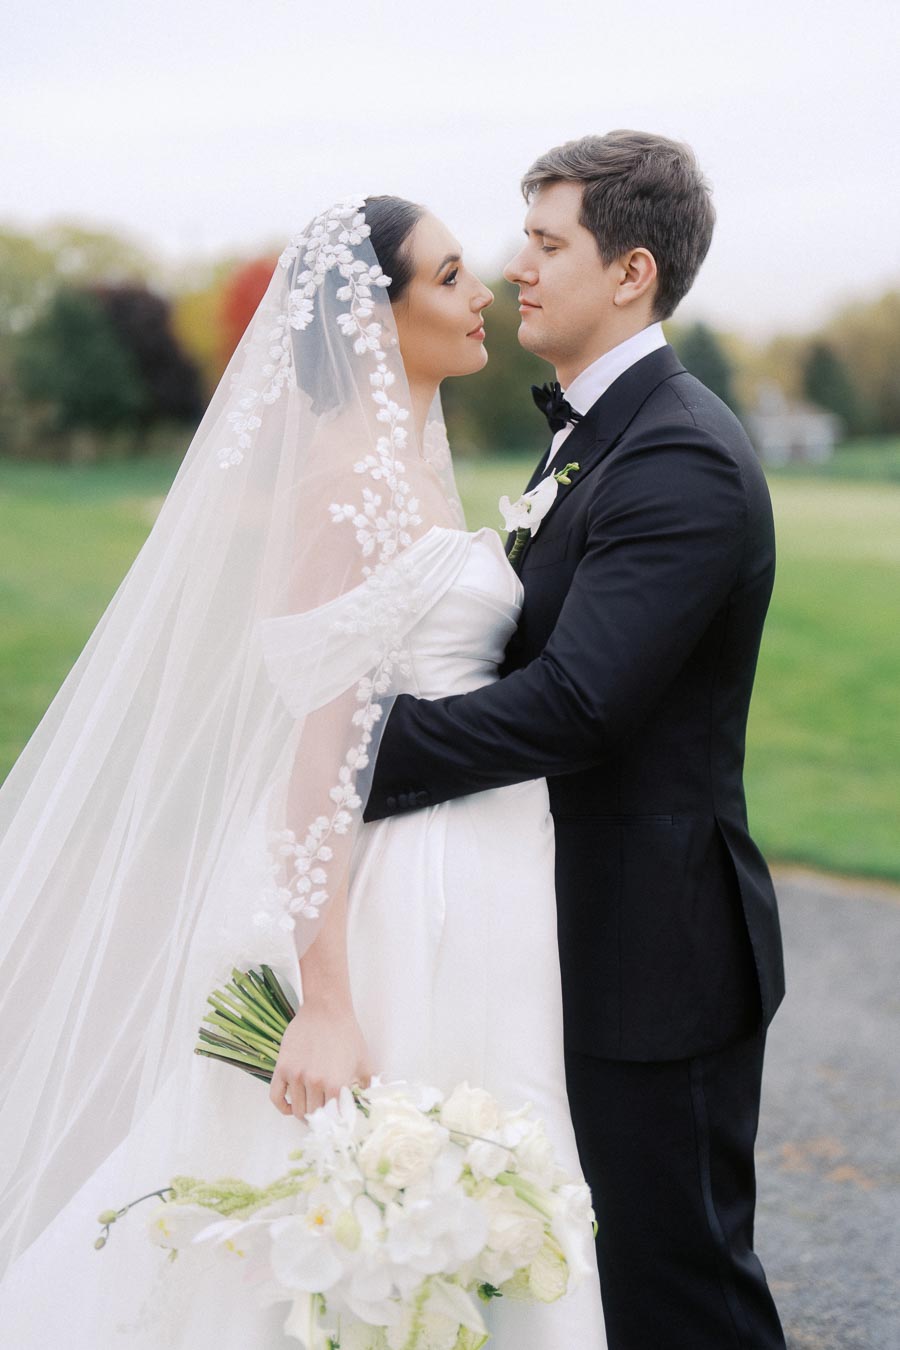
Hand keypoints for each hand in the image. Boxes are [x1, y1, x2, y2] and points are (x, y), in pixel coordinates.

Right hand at [269, 998, 373, 1119]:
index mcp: (336, 1084)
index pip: (332, 1118)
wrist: (326, 1009)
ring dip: (303, 1113)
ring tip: (311, 1109)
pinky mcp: (282, 1067)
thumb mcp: (364, 1061)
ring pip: (297, 1109)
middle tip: (324, 1116)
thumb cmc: (347, 1034)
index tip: (336, 1121)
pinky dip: (282, 1107)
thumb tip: (373, 1105)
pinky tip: (291, 1105)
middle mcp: (314, 1082)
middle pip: (313, 1115)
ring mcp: (296, 1075)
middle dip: (319, 1118)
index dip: (335, 1122)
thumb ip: (370, 1086)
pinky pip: (276, 1097)